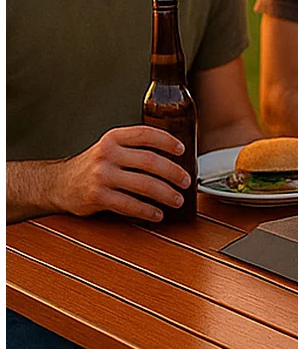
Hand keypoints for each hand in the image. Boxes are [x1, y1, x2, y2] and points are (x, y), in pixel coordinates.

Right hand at [50, 126, 192, 221]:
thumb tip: (175, 160)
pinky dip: (147, 211)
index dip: (167, 141)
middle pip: (150, 161)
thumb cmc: (94, 166)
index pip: (146, 134)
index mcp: (113, 138)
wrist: (59, 183)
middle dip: (174, 173)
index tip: (182, 150)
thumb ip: (134, 149)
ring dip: (166, 194)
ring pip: (143, 184)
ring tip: (177, 200)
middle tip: (186, 182)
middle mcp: (107, 154)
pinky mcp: (97, 196)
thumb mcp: (110, 149)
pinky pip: (129, 204)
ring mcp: (101, 175)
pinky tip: (157, 214)